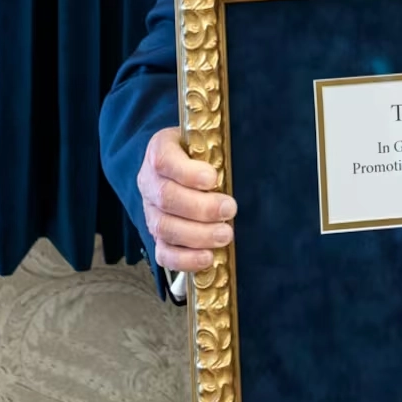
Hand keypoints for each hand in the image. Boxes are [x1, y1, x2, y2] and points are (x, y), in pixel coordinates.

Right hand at [137, 127, 236, 274]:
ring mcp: (152, 211)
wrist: (185, 166)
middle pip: (166, 197)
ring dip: (197, 235)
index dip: (186, 172)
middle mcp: (150, 182)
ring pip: (164, 227)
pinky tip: (207, 258)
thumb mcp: (208, 142)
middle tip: (230, 210)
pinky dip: (185, 259)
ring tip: (225, 235)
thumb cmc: (203, 154)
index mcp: (161, 151)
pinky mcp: (158, 236)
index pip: (164, 160)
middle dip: (201, 207)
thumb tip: (251, 160)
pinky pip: (163, 253)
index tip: (212, 179)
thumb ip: (219, 149)